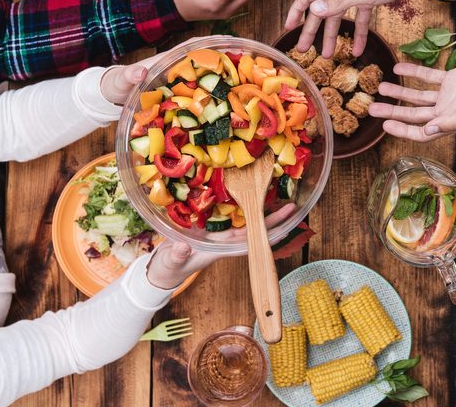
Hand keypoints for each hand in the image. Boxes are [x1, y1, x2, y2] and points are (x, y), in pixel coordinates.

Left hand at [98, 36, 236, 104]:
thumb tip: (140, 72)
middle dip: (227, 59)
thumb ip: (129, 75)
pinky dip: (216, 95)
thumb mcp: (121, 80)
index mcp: (168, 60)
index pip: (194, 46)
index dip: (212, 43)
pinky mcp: (181, 98)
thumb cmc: (118, 85)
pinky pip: (201, 94)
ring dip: (225, 77)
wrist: (114, 97)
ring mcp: (181, 84)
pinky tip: (229, 103)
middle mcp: (179, 69)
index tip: (230, 43)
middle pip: (207, 60)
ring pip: (207, 77)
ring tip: (247, 82)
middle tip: (250, 63)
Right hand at [146, 203, 296, 289]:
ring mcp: (220, 231)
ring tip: (279, 193)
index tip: (284, 227)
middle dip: (272, 218)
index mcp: (221, 247)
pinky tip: (249, 189)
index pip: (250, 241)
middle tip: (291, 205)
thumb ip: (177, 255)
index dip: (267, 234)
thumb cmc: (170, 267)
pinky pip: (230, 210)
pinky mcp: (211, 223)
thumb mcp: (172, 261)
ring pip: (246, 218)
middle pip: (254, 227)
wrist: (164, 266)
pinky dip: (240, 200)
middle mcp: (225, 239)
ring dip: (260, 207)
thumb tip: (185, 248)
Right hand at [285, 0, 446, 57]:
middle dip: (312, 31)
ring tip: (329, 55)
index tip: (289, 29)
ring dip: (334, 36)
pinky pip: (361, 18)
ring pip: (341, 17)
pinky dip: (359, 34)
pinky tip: (359, 50)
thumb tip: (314, 11)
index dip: (296, 12)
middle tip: (304, 50)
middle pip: (323, 10)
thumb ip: (339, 2)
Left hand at [368, 53, 455, 141]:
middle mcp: (448, 110)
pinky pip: (430, 76)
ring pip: (418, 95)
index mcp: (453, 121)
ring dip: (400, 92)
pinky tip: (399, 66)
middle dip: (393, 111)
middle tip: (371, 107)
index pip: (422, 131)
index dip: (402, 130)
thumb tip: (427, 132)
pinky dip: (414, 72)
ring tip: (380, 87)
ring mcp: (450, 94)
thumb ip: (453, 121)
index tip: (384, 125)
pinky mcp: (454, 77)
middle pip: (414, 114)